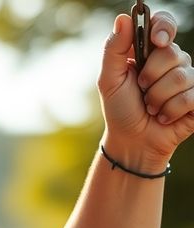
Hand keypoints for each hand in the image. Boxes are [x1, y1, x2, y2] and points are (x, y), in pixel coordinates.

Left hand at [98, 11, 192, 171]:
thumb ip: (114, 49)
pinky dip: (170, 110)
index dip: (164, 28)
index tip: (156, 42)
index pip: (164, 24)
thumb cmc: (120, 109)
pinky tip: (163, 117)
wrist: (131, 140)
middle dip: (150, 76)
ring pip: (180, 77)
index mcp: (150, 51)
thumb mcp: (109, 79)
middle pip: (172, 53)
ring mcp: (187, 79)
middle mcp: (172, 61)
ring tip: (150, 107)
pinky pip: (190, 97)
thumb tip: (123, 18)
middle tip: (141, 90)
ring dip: (157, 98)